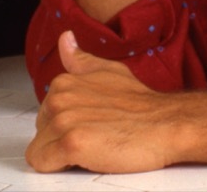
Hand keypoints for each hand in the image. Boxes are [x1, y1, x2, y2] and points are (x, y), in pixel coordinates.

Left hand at [26, 31, 179, 173]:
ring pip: (39, 150)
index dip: (66, 126)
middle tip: (94, 136)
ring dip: (61, 156)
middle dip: (61, 141)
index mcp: (64, 83)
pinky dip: (59, 167)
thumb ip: (81, 59)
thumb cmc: (142, 104)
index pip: (44, 115)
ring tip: (92, 146)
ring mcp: (64, 120)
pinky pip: (42, 163)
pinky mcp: (71, 143)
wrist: (167, 124)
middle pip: (40, 133)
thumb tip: (66, 39)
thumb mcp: (109, 72)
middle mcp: (60, 98)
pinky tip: (86, 157)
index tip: (89, 125)